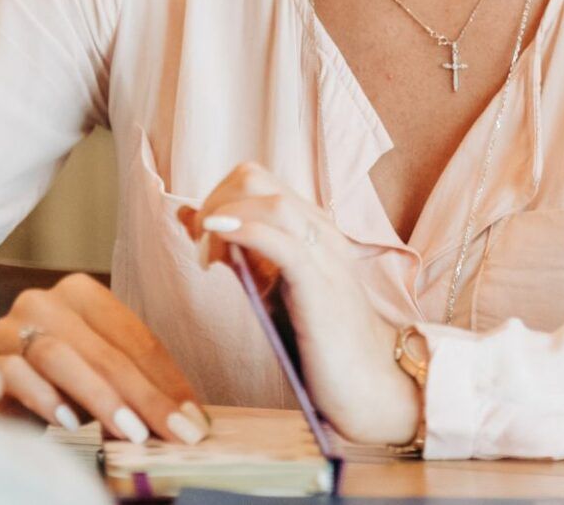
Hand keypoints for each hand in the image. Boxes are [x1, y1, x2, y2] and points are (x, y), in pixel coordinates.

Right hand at [0, 272, 209, 444]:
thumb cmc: (48, 378)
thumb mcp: (94, 374)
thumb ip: (132, 383)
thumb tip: (189, 419)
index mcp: (82, 293)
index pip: (135, 337)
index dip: (169, 381)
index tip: (196, 421)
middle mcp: (45, 301)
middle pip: (105, 350)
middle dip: (147, 396)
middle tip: (176, 434)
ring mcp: (11, 326)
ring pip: (61, 356)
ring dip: (101, 398)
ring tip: (133, 434)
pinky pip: (15, 374)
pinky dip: (45, 397)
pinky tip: (69, 423)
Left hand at [181, 163, 421, 446]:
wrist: (372, 387)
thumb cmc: (322, 342)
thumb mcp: (271, 288)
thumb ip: (239, 252)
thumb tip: (192, 218)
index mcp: (310, 228)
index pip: (254, 181)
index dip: (217, 200)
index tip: (200, 239)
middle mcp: (320, 231)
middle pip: (254, 177)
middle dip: (214, 202)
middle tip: (201, 247)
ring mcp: (324, 254)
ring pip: (268, 200)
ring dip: (224, 217)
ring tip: (208, 256)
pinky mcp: (320, 283)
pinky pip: (280, 239)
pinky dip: (243, 230)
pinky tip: (219, 239)